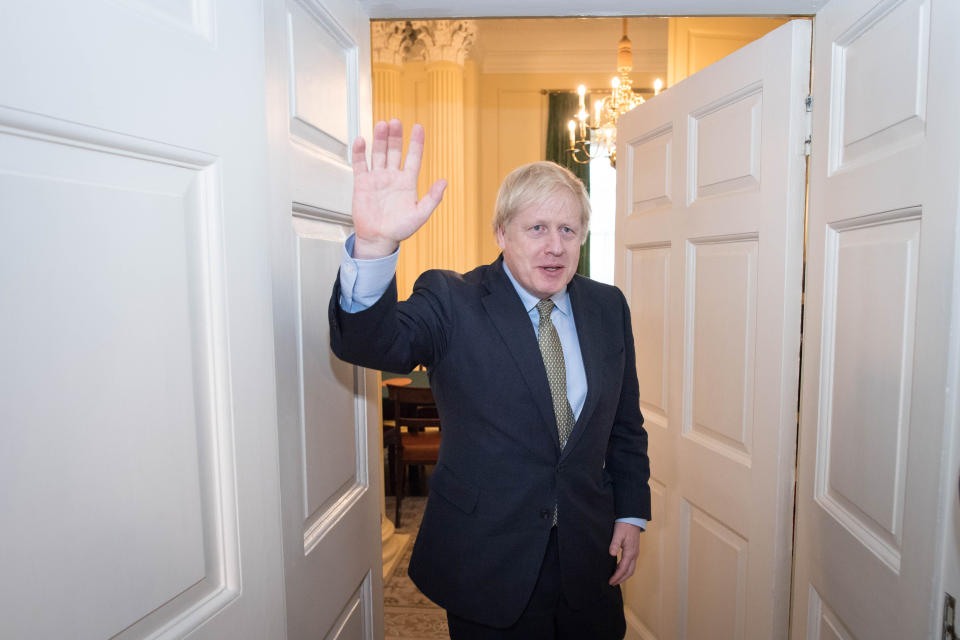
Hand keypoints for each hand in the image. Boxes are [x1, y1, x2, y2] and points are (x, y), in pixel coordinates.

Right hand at [350, 119, 446, 258]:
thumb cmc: (399, 229)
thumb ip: (432, 198)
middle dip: (395, 136)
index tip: (418, 128)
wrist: (378, 239)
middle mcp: (392, 177)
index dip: (416, 143)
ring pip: (379, 153)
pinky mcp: (362, 183)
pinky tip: (361, 141)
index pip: (413, 157)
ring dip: (380, 139)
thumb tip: (444, 182)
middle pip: (394, 151)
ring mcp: (377, 178)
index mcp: (407, 182)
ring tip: (382, 126)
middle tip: (395, 122)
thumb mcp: (420, 214)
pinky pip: (360, 164)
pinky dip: (360, 152)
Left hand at [608, 521, 642, 584]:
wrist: (633, 519)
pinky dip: (626, 570)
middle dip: (621, 579)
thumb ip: (614, 544)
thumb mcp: (617, 534)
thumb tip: (611, 554)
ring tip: (616, 579)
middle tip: (612, 583)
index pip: (623, 569)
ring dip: (624, 576)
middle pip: (629, 572)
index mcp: (630, 552)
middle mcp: (634, 555)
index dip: (617, 577)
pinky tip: (620, 570)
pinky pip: (631, 565)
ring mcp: (635, 553)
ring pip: (631, 569)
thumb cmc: (624, 526)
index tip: (610, 581)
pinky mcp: (634, 551)